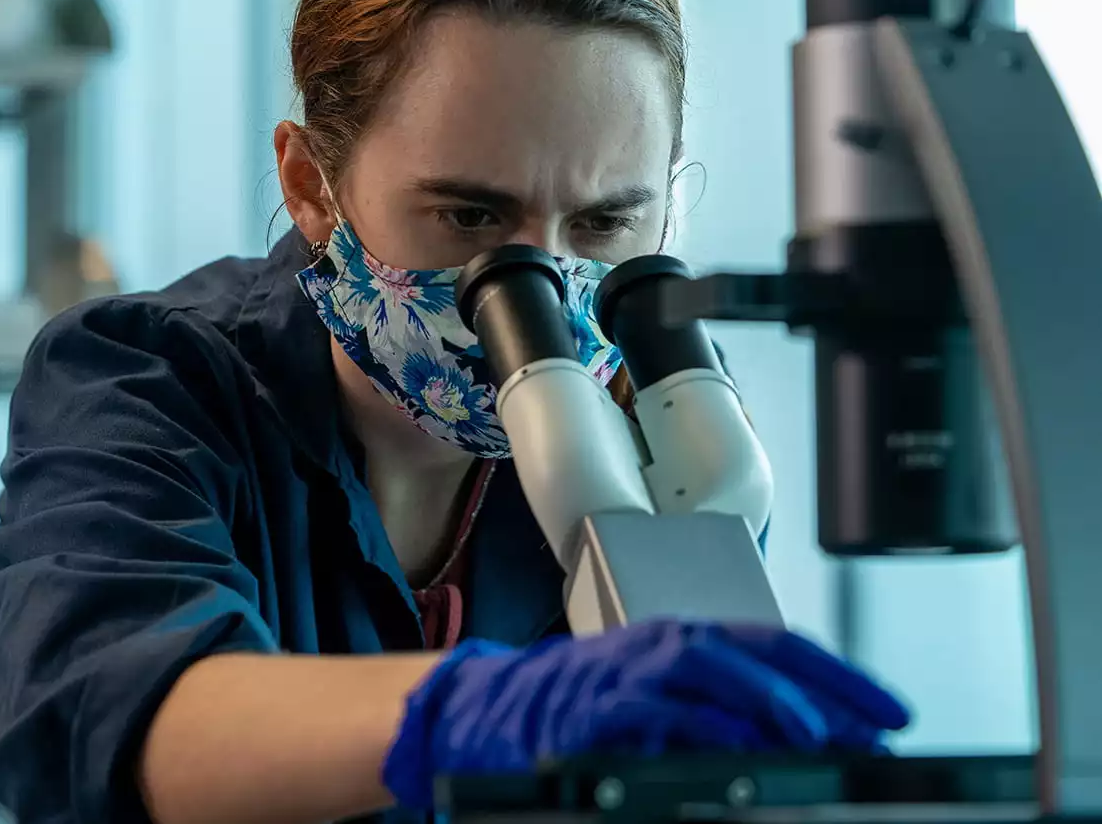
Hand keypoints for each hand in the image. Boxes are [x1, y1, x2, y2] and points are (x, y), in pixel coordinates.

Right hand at [381, 619, 909, 809]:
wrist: (491, 709)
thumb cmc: (582, 704)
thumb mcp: (660, 695)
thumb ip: (723, 706)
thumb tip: (810, 734)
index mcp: (684, 638)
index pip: (779, 644)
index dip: (841, 676)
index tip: (895, 713)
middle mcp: (661, 645)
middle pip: (752, 649)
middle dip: (819, 688)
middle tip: (871, 728)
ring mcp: (628, 674)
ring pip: (708, 669)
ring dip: (766, 699)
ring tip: (816, 734)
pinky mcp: (595, 710)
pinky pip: (654, 713)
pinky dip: (697, 726)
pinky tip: (734, 748)